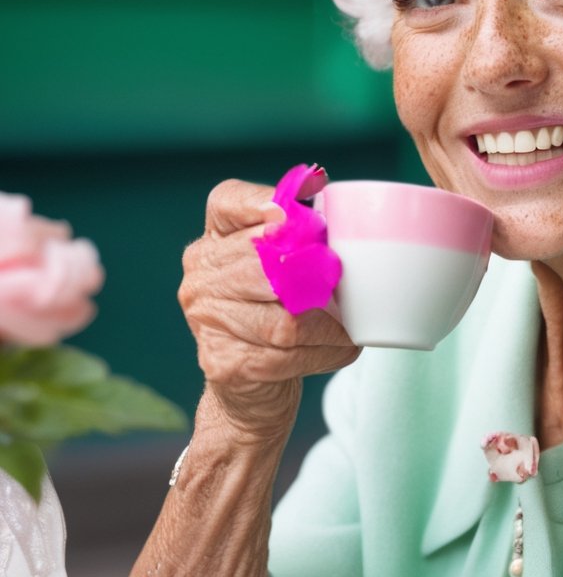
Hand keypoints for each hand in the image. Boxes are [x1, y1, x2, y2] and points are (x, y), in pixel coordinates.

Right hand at [179, 179, 359, 439]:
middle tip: (342, 281)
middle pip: (263, 263)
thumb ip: (300, 236)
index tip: (292, 213)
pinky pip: (286, 354)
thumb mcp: (285, 269)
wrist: (253, 387)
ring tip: (350, 327)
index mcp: (213, 240)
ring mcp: (205, 319)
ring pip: (282, 319)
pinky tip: (342, 348)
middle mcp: (199, 276)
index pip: (228, 202)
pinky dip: (325, 352)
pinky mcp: (222, 361)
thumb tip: (324, 190)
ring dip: (328, 326)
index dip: (262, 201)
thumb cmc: (278, 315)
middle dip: (313, 274)